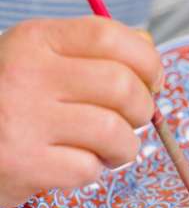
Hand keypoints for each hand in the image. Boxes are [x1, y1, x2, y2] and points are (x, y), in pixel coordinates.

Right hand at [0, 16, 162, 207]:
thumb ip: (92, 53)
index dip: (147, 62)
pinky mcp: (24, 165)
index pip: (109, 36)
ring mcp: (23, 121)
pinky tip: (76, 164)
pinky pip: (88, 169)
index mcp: (36, 41)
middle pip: (121, 86)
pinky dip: (94, 171)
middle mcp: (27, 75)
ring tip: (109, 149)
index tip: (153, 82)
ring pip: (113, 132)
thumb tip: (148, 49)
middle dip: (144, 109)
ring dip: (124, 147)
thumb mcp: (44, 61)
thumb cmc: (15, 99)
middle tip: (133, 121)